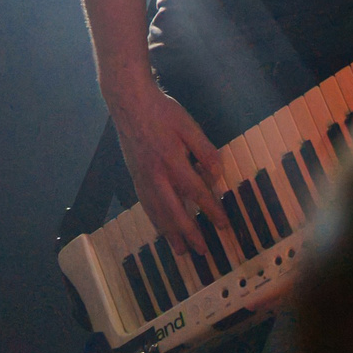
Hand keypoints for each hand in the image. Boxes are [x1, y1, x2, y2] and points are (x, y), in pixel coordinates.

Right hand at [105, 75, 226, 259]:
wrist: (128, 102)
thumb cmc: (162, 111)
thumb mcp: (189, 126)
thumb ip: (205, 151)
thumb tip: (218, 175)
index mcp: (172, 160)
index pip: (196, 191)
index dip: (211, 209)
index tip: (224, 225)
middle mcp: (155, 174)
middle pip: (173, 209)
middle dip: (188, 232)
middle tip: (201, 251)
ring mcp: (142, 176)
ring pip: (156, 210)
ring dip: (169, 232)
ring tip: (180, 250)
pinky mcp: (134, 175)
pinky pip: (145, 203)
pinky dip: (154, 219)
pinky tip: (160, 228)